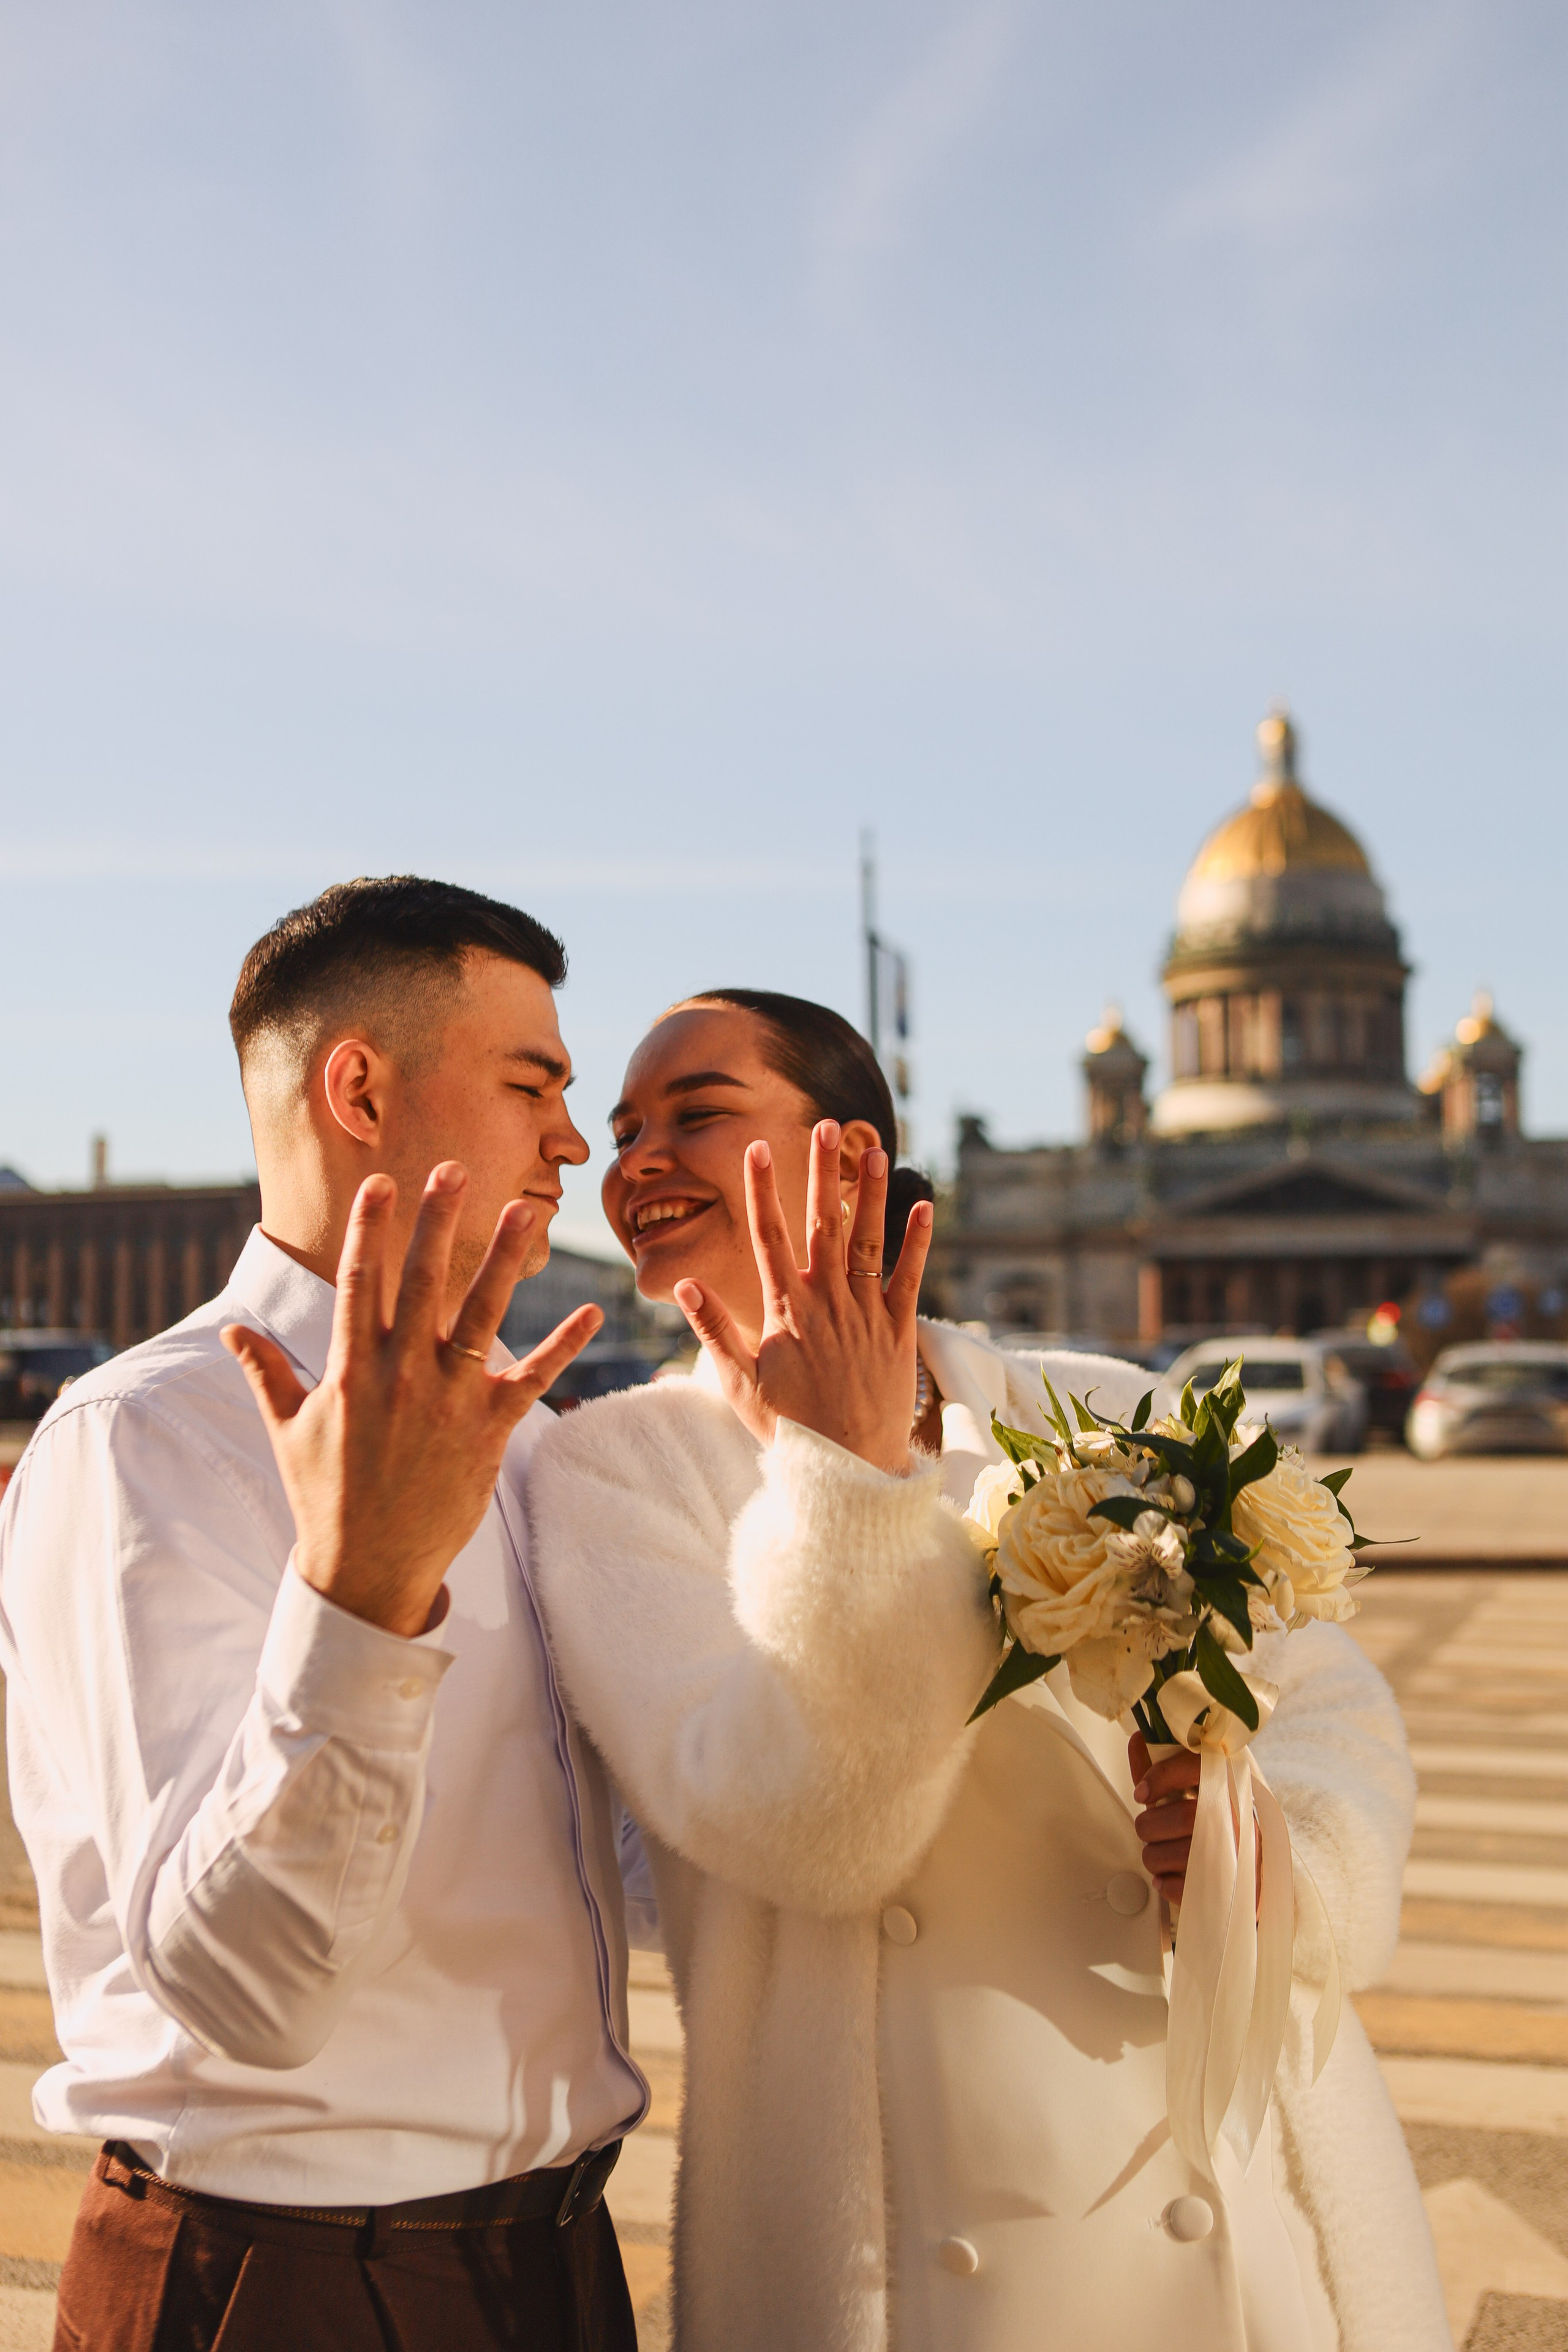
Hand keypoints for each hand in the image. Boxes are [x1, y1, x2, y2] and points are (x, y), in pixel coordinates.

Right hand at [222, 1165, 601, 1637]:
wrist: (368, 1569)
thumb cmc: (325, 1497)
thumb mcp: (287, 1431)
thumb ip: (266, 1373)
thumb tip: (231, 1332)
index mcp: (353, 1370)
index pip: (362, 1283)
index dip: (371, 1229)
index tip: (380, 1183)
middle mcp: (402, 1376)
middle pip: (423, 1283)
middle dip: (438, 1222)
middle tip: (455, 1170)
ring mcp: (449, 1402)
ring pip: (482, 1316)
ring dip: (504, 1261)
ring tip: (526, 1211)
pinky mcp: (489, 1431)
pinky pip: (534, 1380)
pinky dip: (565, 1347)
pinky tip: (593, 1312)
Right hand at [672, 1123, 931, 1477]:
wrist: (847, 1470)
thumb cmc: (790, 1430)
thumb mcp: (740, 1383)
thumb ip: (714, 1329)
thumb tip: (686, 1282)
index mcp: (785, 1310)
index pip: (770, 1236)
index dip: (763, 1189)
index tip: (758, 1147)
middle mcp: (826, 1302)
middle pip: (822, 1224)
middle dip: (820, 1171)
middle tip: (821, 1125)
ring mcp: (865, 1314)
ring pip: (867, 1240)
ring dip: (870, 1193)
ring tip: (872, 1149)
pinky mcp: (900, 1332)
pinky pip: (910, 1277)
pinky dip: (917, 1242)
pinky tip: (923, 1205)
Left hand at [1129, 1732, 1261, 1910]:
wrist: (1254, 1875)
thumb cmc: (1214, 1826)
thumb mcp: (1190, 1793)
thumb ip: (1161, 1771)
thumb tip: (1138, 1740)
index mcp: (1229, 1785)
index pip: (1194, 1768)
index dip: (1162, 1777)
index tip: (1141, 1793)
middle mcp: (1238, 1817)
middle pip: (1182, 1817)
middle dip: (1150, 1826)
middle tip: (1148, 1828)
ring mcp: (1237, 1854)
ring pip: (1176, 1855)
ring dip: (1154, 1857)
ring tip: (1160, 1853)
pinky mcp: (1230, 1887)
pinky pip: (1183, 1888)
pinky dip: (1168, 1885)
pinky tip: (1171, 1876)